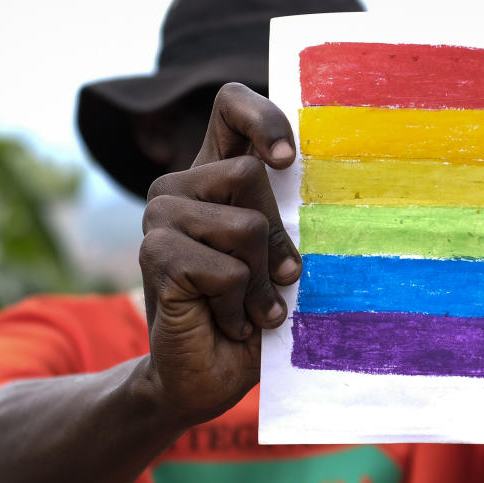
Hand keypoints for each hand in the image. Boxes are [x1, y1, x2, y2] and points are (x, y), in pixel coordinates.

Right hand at [138, 83, 300, 423]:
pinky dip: (240, 304)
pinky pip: (226, 268)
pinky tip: (226, 319)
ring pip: (244, 225)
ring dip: (261, 280)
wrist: (209, 376)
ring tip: (250, 306)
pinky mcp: (154, 252)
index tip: (287, 162)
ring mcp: (161, 216)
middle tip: (276, 281)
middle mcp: (183, 186)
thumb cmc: (259, 313)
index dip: (261, 118)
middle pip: (250, 173)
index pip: (230, 105)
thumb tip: (329, 191)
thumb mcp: (288, 259)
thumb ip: (295, 218)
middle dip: (278, 238)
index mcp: (217, 173)